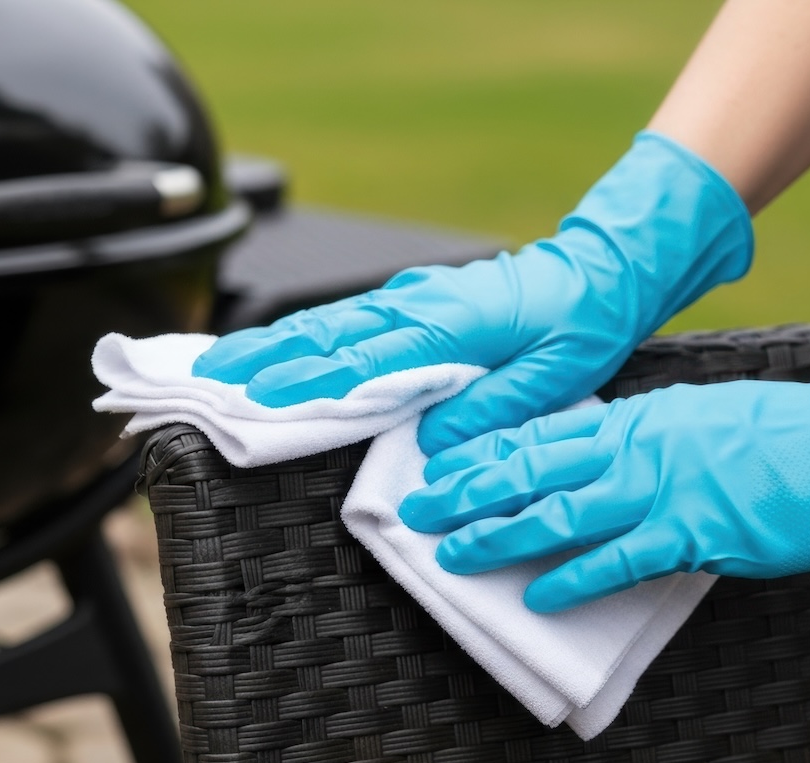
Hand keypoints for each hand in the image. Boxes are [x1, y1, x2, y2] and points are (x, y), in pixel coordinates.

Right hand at [193, 131, 752, 454]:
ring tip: (225, 363)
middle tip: (207, 380)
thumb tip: (432, 443)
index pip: (363, 362)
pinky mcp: (420, 300)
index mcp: (451, 327)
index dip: (305, 384)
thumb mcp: (556, 378)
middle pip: (329, 335)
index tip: (253, 400)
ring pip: (332, 322)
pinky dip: (309, 334)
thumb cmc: (584, 324)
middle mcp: (422, 306)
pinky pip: (353, 317)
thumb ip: (492, 411)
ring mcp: (417, 298)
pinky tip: (285, 347)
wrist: (602, 273)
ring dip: (276, 344)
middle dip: (264, 360)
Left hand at [399, 341, 809, 611]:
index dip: (482, 452)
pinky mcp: (695, 534)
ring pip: (560, 513)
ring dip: (501, 536)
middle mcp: (635, 449)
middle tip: (418, 512)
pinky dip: (576, 579)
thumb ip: (639, 433)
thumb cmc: (776, 430)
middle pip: (531, 469)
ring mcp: (662, 490)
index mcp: (634, 418)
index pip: (540, 432)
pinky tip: (540, 596)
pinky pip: (620, 559)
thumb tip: (593, 450)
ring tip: (454, 554)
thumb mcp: (693, 412)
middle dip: (468, 492)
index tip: (438, 468)